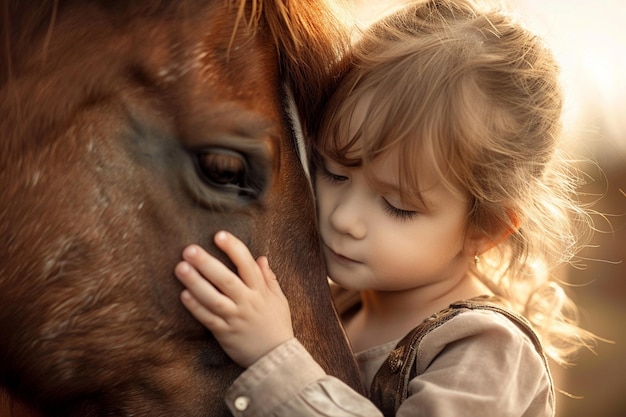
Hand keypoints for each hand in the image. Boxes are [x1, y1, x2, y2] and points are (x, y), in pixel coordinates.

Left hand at [174, 231, 293, 366]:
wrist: (275, 357)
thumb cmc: (277, 325)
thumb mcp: (278, 299)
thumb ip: (269, 278)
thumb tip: (261, 258)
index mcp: (260, 291)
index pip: (247, 264)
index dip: (233, 248)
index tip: (219, 235)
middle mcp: (247, 302)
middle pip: (226, 280)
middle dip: (207, 263)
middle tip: (189, 249)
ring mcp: (235, 318)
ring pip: (213, 299)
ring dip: (196, 283)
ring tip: (180, 268)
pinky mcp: (225, 333)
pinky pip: (208, 319)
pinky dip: (196, 307)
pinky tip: (183, 295)